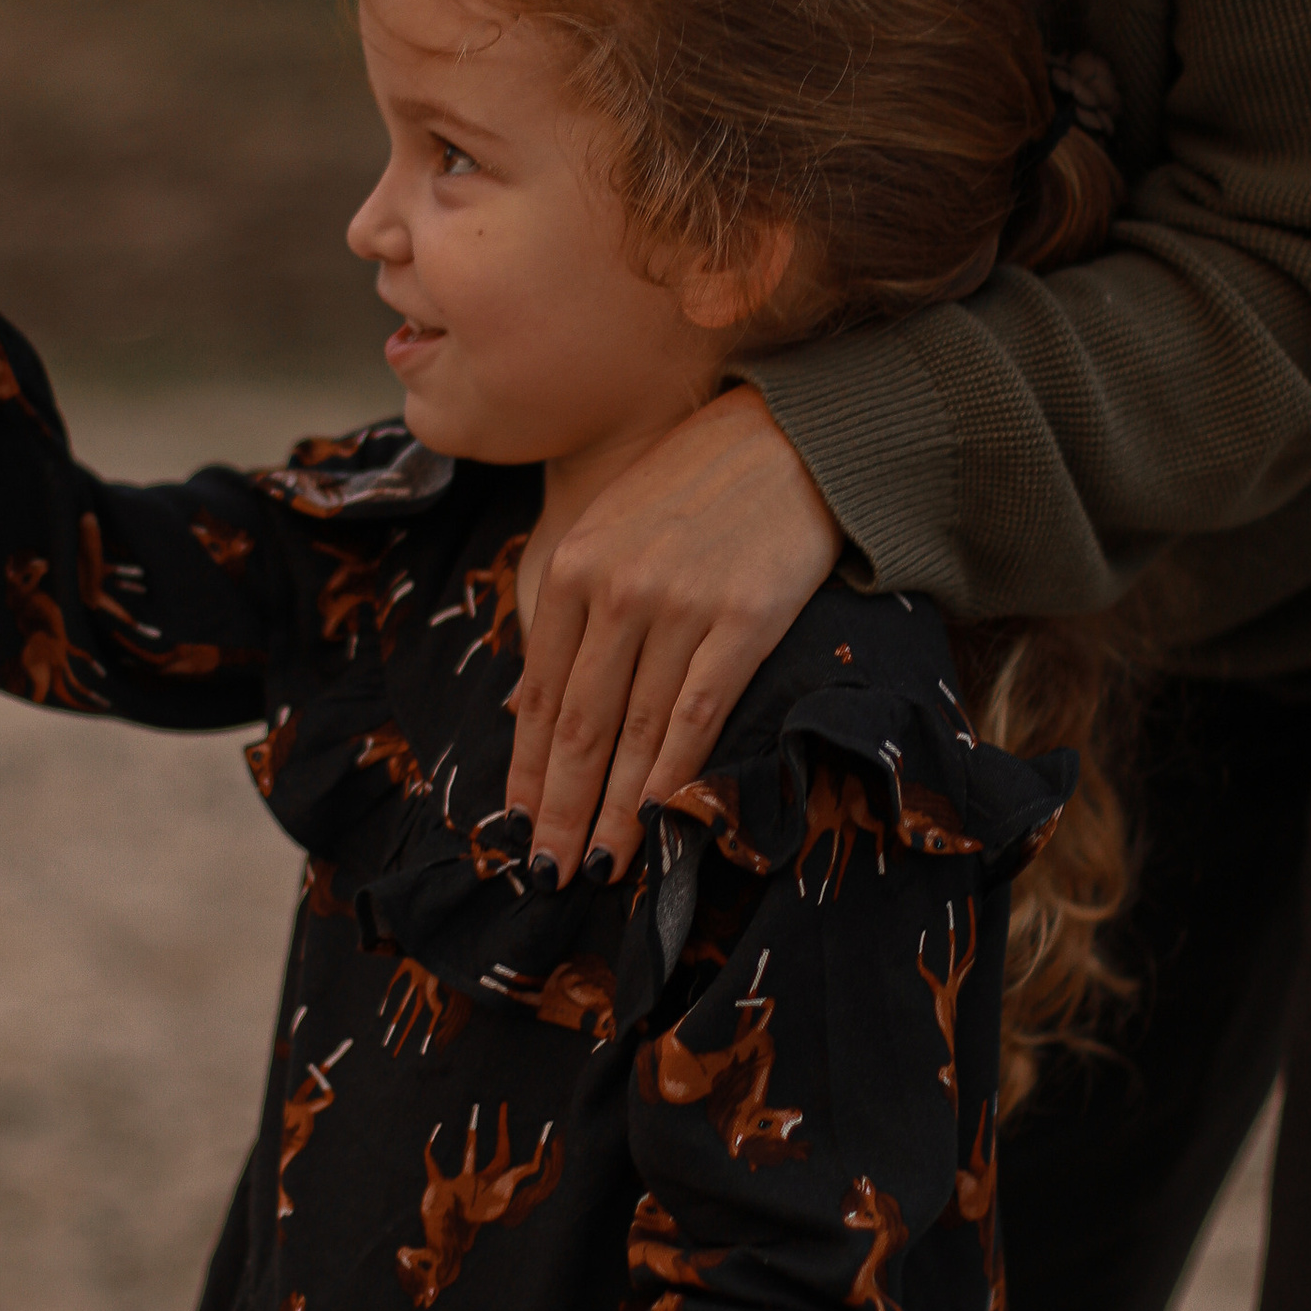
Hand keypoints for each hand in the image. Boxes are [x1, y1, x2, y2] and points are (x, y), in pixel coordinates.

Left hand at [508, 388, 839, 880]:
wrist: (792, 435)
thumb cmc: (696, 486)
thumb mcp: (611, 533)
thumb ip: (569, 618)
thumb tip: (527, 710)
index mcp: (574, 570)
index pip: (542, 694)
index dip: (529, 771)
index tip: (517, 830)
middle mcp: (616, 590)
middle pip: (580, 724)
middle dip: (560, 809)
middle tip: (546, 875)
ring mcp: (679, 604)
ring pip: (635, 731)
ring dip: (614, 810)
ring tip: (598, 869)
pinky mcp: (743, 617)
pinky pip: (698, 713)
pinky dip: (674, 773)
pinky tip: (659, 818)